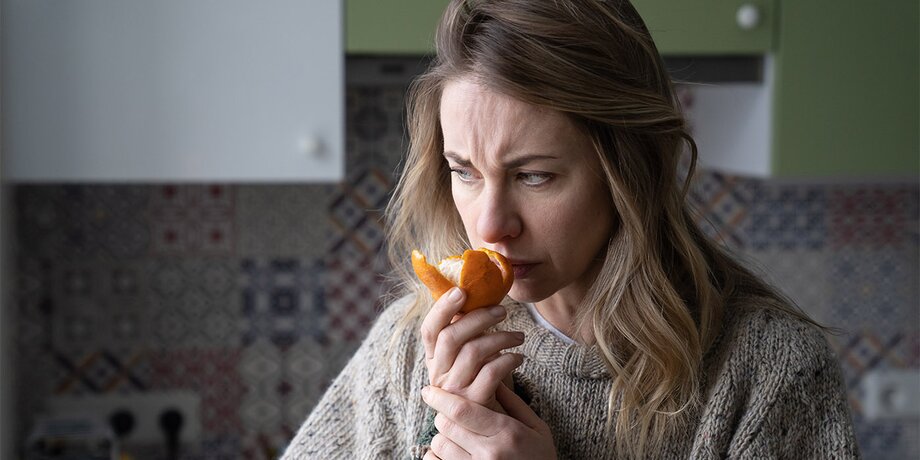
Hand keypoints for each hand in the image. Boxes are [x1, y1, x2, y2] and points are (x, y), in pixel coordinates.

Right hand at [420, 287, 524, 410]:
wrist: (487, 427)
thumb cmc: (481, 383)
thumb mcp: (468, 359)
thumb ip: (467, 335)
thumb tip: (477, 296)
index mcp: (434, 360)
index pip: (429, 330)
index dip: (442, 308)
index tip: (461, 290)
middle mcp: (439, 375)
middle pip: (451, 337)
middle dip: (479, 318)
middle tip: (503, 311)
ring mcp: (455, 391)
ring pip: (474, 351)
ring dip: (501, 337)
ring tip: (519, 336)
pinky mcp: (475, 403)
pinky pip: (492, 372)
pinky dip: (509, 359)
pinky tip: (519, 357)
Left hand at [421, 383, 556, 459]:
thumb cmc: (542, 458)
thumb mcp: (537, 428)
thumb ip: (513, 403)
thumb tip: (493, 378)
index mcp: (507, 433)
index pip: (462, 410)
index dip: (440, 397)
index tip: (428, 391)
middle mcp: (490, 453)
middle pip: (446, 425)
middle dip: (443, 415)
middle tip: (450, 414)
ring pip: (439, 445)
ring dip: (442, 436)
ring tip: (456, 435)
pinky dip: (436, 456)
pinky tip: (451, 453)